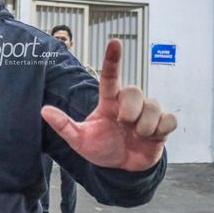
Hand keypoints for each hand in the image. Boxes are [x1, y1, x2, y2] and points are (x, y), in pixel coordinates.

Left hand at [42, 39, 176, 171]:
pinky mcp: (161, 125)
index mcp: (109, 102)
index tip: (114, 42)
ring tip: (137, 136)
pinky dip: (161, 130)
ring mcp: (146, 113)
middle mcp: (128, 103)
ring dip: (145, 125)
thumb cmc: (101, 149)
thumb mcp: (79, 140)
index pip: (110, 76)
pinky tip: (152, 137)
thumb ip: (64, 126)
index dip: (112, 59)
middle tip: (124, 123)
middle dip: (131, 109)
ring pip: (153, 106)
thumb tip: (44, 111)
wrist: (122, 169)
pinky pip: (169, 120)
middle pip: (135, 90)